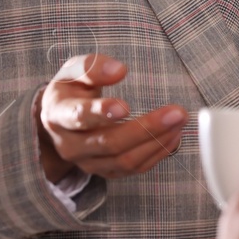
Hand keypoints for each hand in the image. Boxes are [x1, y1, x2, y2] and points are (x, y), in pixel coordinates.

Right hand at [34, 54, 185, 183]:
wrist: (60, 121)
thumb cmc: (71, 91)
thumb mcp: (73, 71)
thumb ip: (93, 67)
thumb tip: (118, 70)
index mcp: (59, 115)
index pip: (78, 116)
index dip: (101, 112)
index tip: (125, 106)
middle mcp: (70, 145)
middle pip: (109, 143)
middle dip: (146, 128)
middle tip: (176, 113)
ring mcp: (87, 162)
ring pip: (124, 160)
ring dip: (156, 142)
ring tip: (179, 122)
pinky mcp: (105, 171)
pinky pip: (133, 169)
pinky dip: (156, 154)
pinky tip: (173, 136)